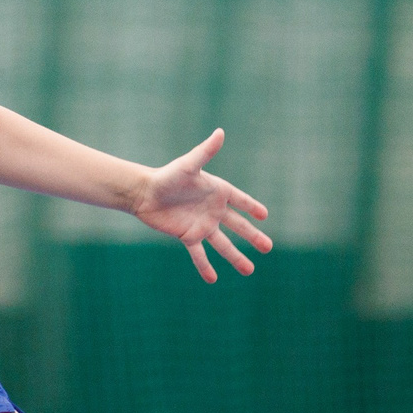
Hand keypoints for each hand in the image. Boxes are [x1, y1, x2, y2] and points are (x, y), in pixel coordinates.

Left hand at [131, 128, 272, 283]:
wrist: (144, 193)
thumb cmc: (167, 176)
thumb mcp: (189, 165)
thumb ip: (206, 152)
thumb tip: (220, 132)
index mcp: (218, 191)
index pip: (241, 201)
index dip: (252, 207)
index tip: (265, 215)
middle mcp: (213, 210)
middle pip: (238, 226)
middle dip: (253, 236)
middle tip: (268, 247)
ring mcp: (202, 225)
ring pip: (223, 244)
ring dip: (236, 257)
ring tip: (249, 270)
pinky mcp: (188, 236)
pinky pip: (199, 254)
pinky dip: (205, 266)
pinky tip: (212, 279)